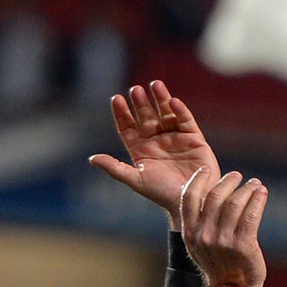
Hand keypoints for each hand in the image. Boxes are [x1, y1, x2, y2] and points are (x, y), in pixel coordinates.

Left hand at [88, 81, 220, 226]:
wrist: (192, 202)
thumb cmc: (163, 194)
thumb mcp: (136, 180)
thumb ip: (115, 168)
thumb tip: (92, 159)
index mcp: (141, 150)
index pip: (128, 127)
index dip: (122, 113)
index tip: (116, 99)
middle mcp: (157, 141)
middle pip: (146, 116)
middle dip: (140, 103)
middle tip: (135, 90)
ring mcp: (175, 138)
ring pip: (166, 113)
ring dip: (160, 99)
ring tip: (155, 84)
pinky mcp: (194, 139)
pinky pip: (186, 120)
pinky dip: (180, 111)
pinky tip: (173, 102)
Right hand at [179, 166, 266, 286]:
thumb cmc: (217, 263)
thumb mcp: (198, 244)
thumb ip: (198, 221)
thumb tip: (209, 191)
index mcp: (190, 233)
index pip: (189, 198)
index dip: (198, 180)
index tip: (206, 169)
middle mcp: (204, 236)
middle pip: (215, 196)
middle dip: (228, 182)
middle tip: (238, 176)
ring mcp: (223, 241)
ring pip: (235, 203)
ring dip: (247, 189)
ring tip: (254, 184)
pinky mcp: (243, 245)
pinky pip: (252, 215)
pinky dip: (258, 200)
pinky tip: (262, 194)